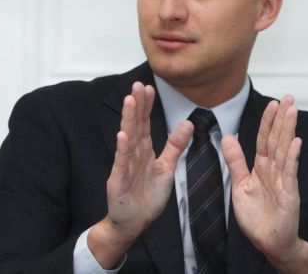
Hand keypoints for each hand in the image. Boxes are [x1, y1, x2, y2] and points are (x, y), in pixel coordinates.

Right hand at [88, 82, 193, 267]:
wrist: (134, 222)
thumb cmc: (147, 195)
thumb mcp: (167, 167)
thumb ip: (175, 146)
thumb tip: (188, 123)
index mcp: (143, 150)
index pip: (145, 123)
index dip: (147, 106)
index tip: (150, 87)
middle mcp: (133, 154)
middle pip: (135, 125)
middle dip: (137, 105)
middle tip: (137, 84)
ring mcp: (124, 166)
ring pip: (128, 139)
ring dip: (128, 120)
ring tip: (130, 101)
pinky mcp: (118, 181)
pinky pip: (122, 163)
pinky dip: (122, 149)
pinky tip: (123, 135)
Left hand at [222, 95, 307, 272]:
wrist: (268, 241)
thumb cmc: (256, 217)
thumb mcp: (240, 184)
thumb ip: (236, 161)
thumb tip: (228, 137)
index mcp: (262, 167)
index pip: (264, 139)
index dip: (267, 121)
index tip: (272, 104)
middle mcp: (274, 170)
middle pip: (278, 139)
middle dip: (282, 118)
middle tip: (288, 98)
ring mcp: (283, 180)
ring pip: (285, 150)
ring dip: (288, 130)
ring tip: (292, 111)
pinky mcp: (289, 194)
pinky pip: (289, 172)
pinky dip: (292, 157)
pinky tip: (295, 142)